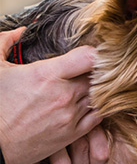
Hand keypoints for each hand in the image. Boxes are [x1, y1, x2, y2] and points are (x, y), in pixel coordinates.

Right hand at [0, 28, 101, 163]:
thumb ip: (6, 42)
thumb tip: (20, 30)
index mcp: (47, 75)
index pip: (89, 56)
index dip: (94, 51)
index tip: (92, 51)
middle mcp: (64, 95)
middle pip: (98, 75)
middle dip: (96, 70)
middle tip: (92, 68)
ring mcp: (71, 115)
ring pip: (101, 95)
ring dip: (98, 88)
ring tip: (90, 84)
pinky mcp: (74, 133)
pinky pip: (99, 116)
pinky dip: (99, 107)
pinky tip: (91, 102)